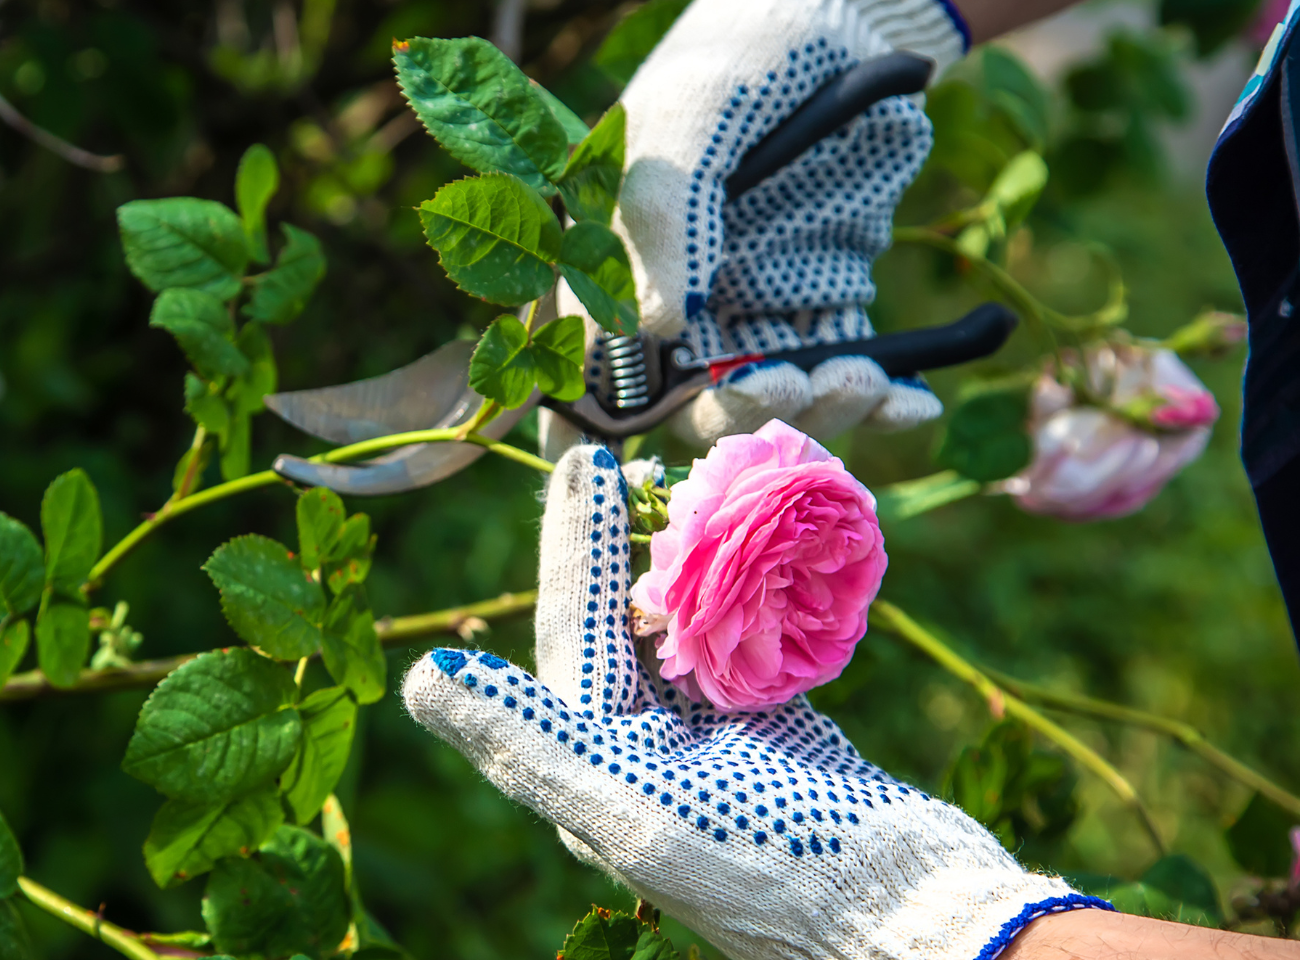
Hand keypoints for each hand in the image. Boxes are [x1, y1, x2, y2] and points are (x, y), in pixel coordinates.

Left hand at [401, 444, 1108, 959]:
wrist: (918, 924)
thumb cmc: (775, 873)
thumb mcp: (635, 810)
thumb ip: (527, 741)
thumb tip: (421, 679)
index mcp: (593, 770)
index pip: (571, 635)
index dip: (574, 547)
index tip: (590, 462)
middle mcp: (637, 757)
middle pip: (616, 624)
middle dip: (614, 541)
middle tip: (616, 454)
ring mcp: (709, 746)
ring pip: (678, 629)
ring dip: (678, 560)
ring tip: (684, 483)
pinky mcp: (775, 737)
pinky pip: (744, 646)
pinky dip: (747, 593)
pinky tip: (757, 543)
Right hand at [561, 0, 969, 441]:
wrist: (853, 18)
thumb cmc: (746, 53)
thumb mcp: (696, 117)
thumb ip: (666, 216)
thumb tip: (652, 333)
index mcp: (606, 264)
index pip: (580, 378)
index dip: (596, 445)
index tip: (647, 469)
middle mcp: (670, 305)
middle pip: (684, 413)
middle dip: (739, 420)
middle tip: (794, 389)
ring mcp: (747, 313)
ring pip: (768, 410)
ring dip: (815, 418)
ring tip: (866, 379)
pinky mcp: (820, 311)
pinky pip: (842, 381)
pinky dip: (882, 405)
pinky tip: (914, 401)